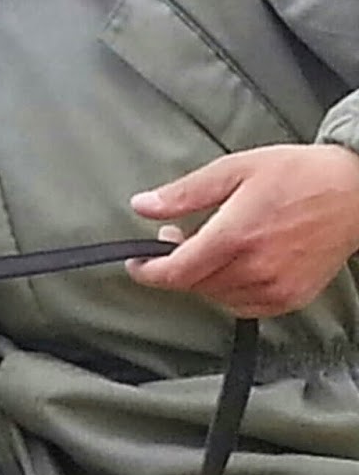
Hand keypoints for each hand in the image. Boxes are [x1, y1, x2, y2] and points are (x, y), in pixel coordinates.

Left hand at [127, 144, 358, 317]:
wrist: (357, 193)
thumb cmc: (300, 175)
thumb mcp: (236, 170)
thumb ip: (184, 194)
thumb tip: (141, 206)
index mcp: (236, 236)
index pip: (174, 272)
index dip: (147, 271)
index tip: (137, 262)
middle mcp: (253, 268)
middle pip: (192, 284)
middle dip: (178, 264)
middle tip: (182, 237)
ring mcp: (272, 288)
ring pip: (214, 296)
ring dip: (205, 276)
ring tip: (218, 245)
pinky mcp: (288, 300)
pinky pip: (240, 305)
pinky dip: (230, 289)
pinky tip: (241, 263)